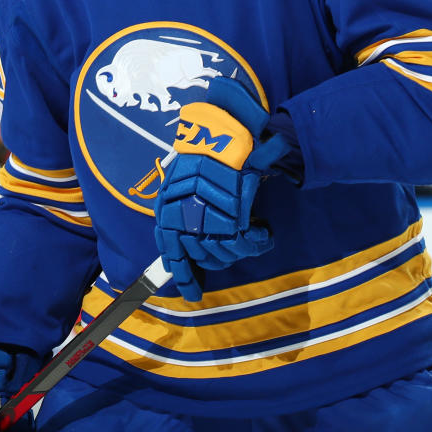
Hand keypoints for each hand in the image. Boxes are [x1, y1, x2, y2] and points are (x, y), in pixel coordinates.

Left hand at [153, 78, 291, 301]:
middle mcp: (185, 224)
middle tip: (235, 244)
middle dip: (220, 257)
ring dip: (241, 249)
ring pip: (226, 253)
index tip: (194, 295)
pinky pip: (246, 243)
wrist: (219, 137)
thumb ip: (180, 216)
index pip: (175, 258)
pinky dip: (258, 241)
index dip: (186, 278)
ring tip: (251, 236)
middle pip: (205, 258)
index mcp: (169, 217)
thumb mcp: (178, 187)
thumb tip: (186, 247)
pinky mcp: (232, 218)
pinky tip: (263, 231)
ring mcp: (208, 223)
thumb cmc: (200, 158)